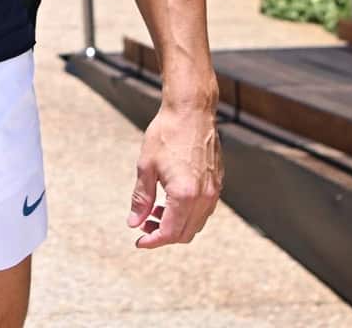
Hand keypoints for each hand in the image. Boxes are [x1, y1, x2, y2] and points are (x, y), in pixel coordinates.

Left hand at [128, 99, 222, 247]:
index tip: (139, 241)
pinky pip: (204, 210)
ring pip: (196, 224)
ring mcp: (213, 190)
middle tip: (144, 225)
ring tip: (155, 211)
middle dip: (163, 235)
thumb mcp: (146, 166)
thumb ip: (141, 199)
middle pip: (185, 233)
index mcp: (184, 194)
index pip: (169, 232)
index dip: (152, 241)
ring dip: (176, 225)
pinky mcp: (217, 182)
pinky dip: (188, 214)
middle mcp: (203, 196)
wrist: (191, 110)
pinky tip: (172, 200)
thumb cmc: (167, 133)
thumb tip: (134, 223)